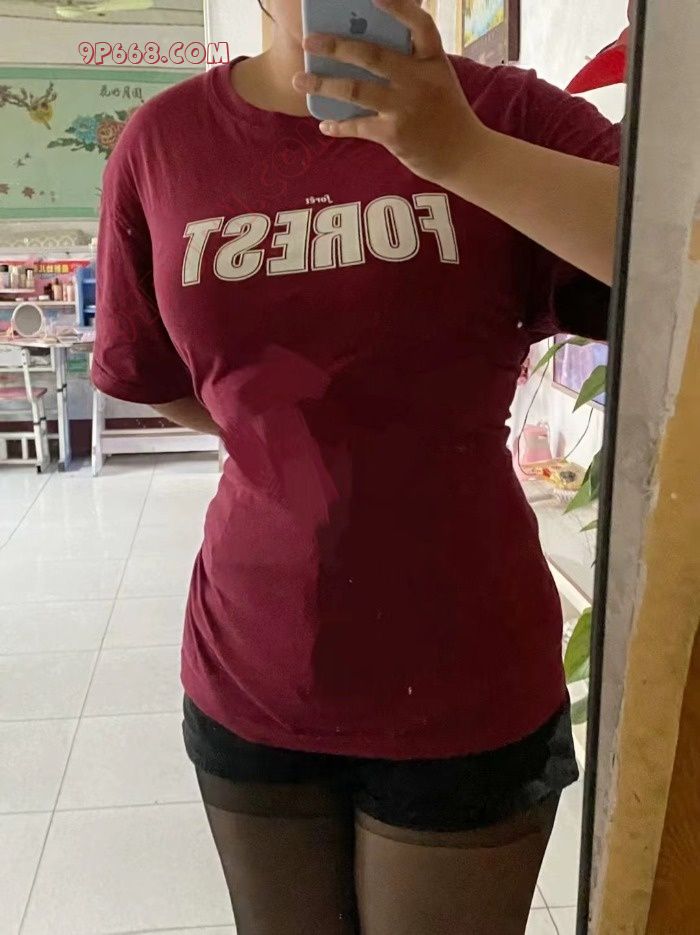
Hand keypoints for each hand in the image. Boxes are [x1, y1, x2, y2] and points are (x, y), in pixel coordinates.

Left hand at [293, 0, 488, 185]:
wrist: (464, 156)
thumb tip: (365, 51)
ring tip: (300, 80)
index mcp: (433, 61)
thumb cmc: (446, 114)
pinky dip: (338, 125)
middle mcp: (419, 80)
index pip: (419, 24)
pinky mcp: (395, 135)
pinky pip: (358, 126)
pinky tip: (325, 123)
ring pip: (355, 90)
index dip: (397, 7)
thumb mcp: (438, 80)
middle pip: (372, 55)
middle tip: (309, 41)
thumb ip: (412, 64)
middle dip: (336, 46)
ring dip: (323, 85)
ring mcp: (406, 107)